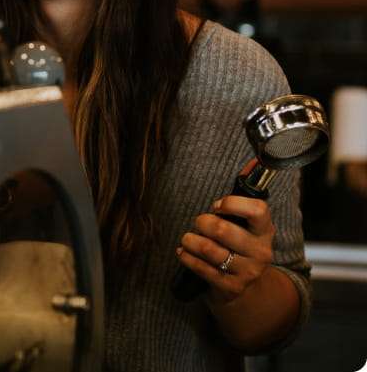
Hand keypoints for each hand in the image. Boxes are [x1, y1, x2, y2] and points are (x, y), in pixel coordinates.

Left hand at [176, 161, 275, 304]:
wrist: (242, 289)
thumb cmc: (238, 245)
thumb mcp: (245, 222)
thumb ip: (244, 192)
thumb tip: (254, 160)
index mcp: (265, 229)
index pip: (257, 210)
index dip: (232, 203)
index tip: (217, 205)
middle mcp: (260, 251)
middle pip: (223, 230)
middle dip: (202, 222)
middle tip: (198, 222)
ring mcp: (247, 271)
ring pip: (209, 249)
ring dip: (190, 240)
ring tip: (187, 238)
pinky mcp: (231, 287)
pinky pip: (202, 268)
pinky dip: (187, 257)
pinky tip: (183, 252)